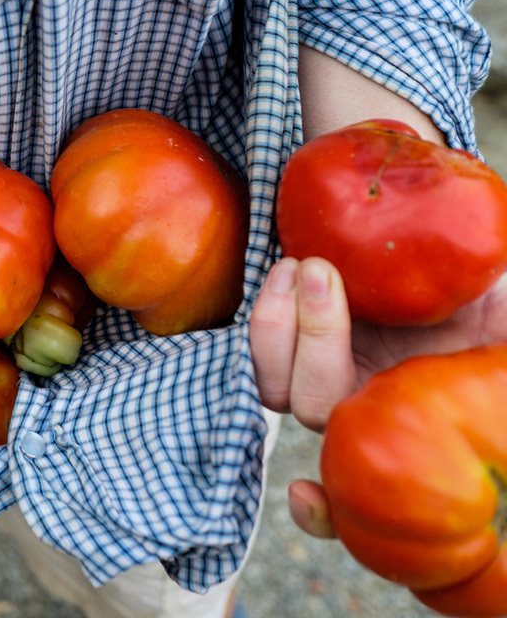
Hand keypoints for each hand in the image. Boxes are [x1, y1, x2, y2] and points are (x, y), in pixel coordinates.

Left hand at [252, 46, 503, 539]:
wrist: (458, 229)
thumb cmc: (493, 288)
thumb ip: (496, 346)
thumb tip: (496, 359)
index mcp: (413, 417)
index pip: (362, 493)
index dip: (327, 513)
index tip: (301, 491)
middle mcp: (364, 402)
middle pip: (311, 408)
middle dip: (311, 343)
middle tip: (323, 271)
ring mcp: (326, 362)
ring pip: (272, 377)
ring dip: (277, 323)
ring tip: (305, 263)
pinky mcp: (296, 322)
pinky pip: (259, 338)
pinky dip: (265, 310)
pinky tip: (287, 270)